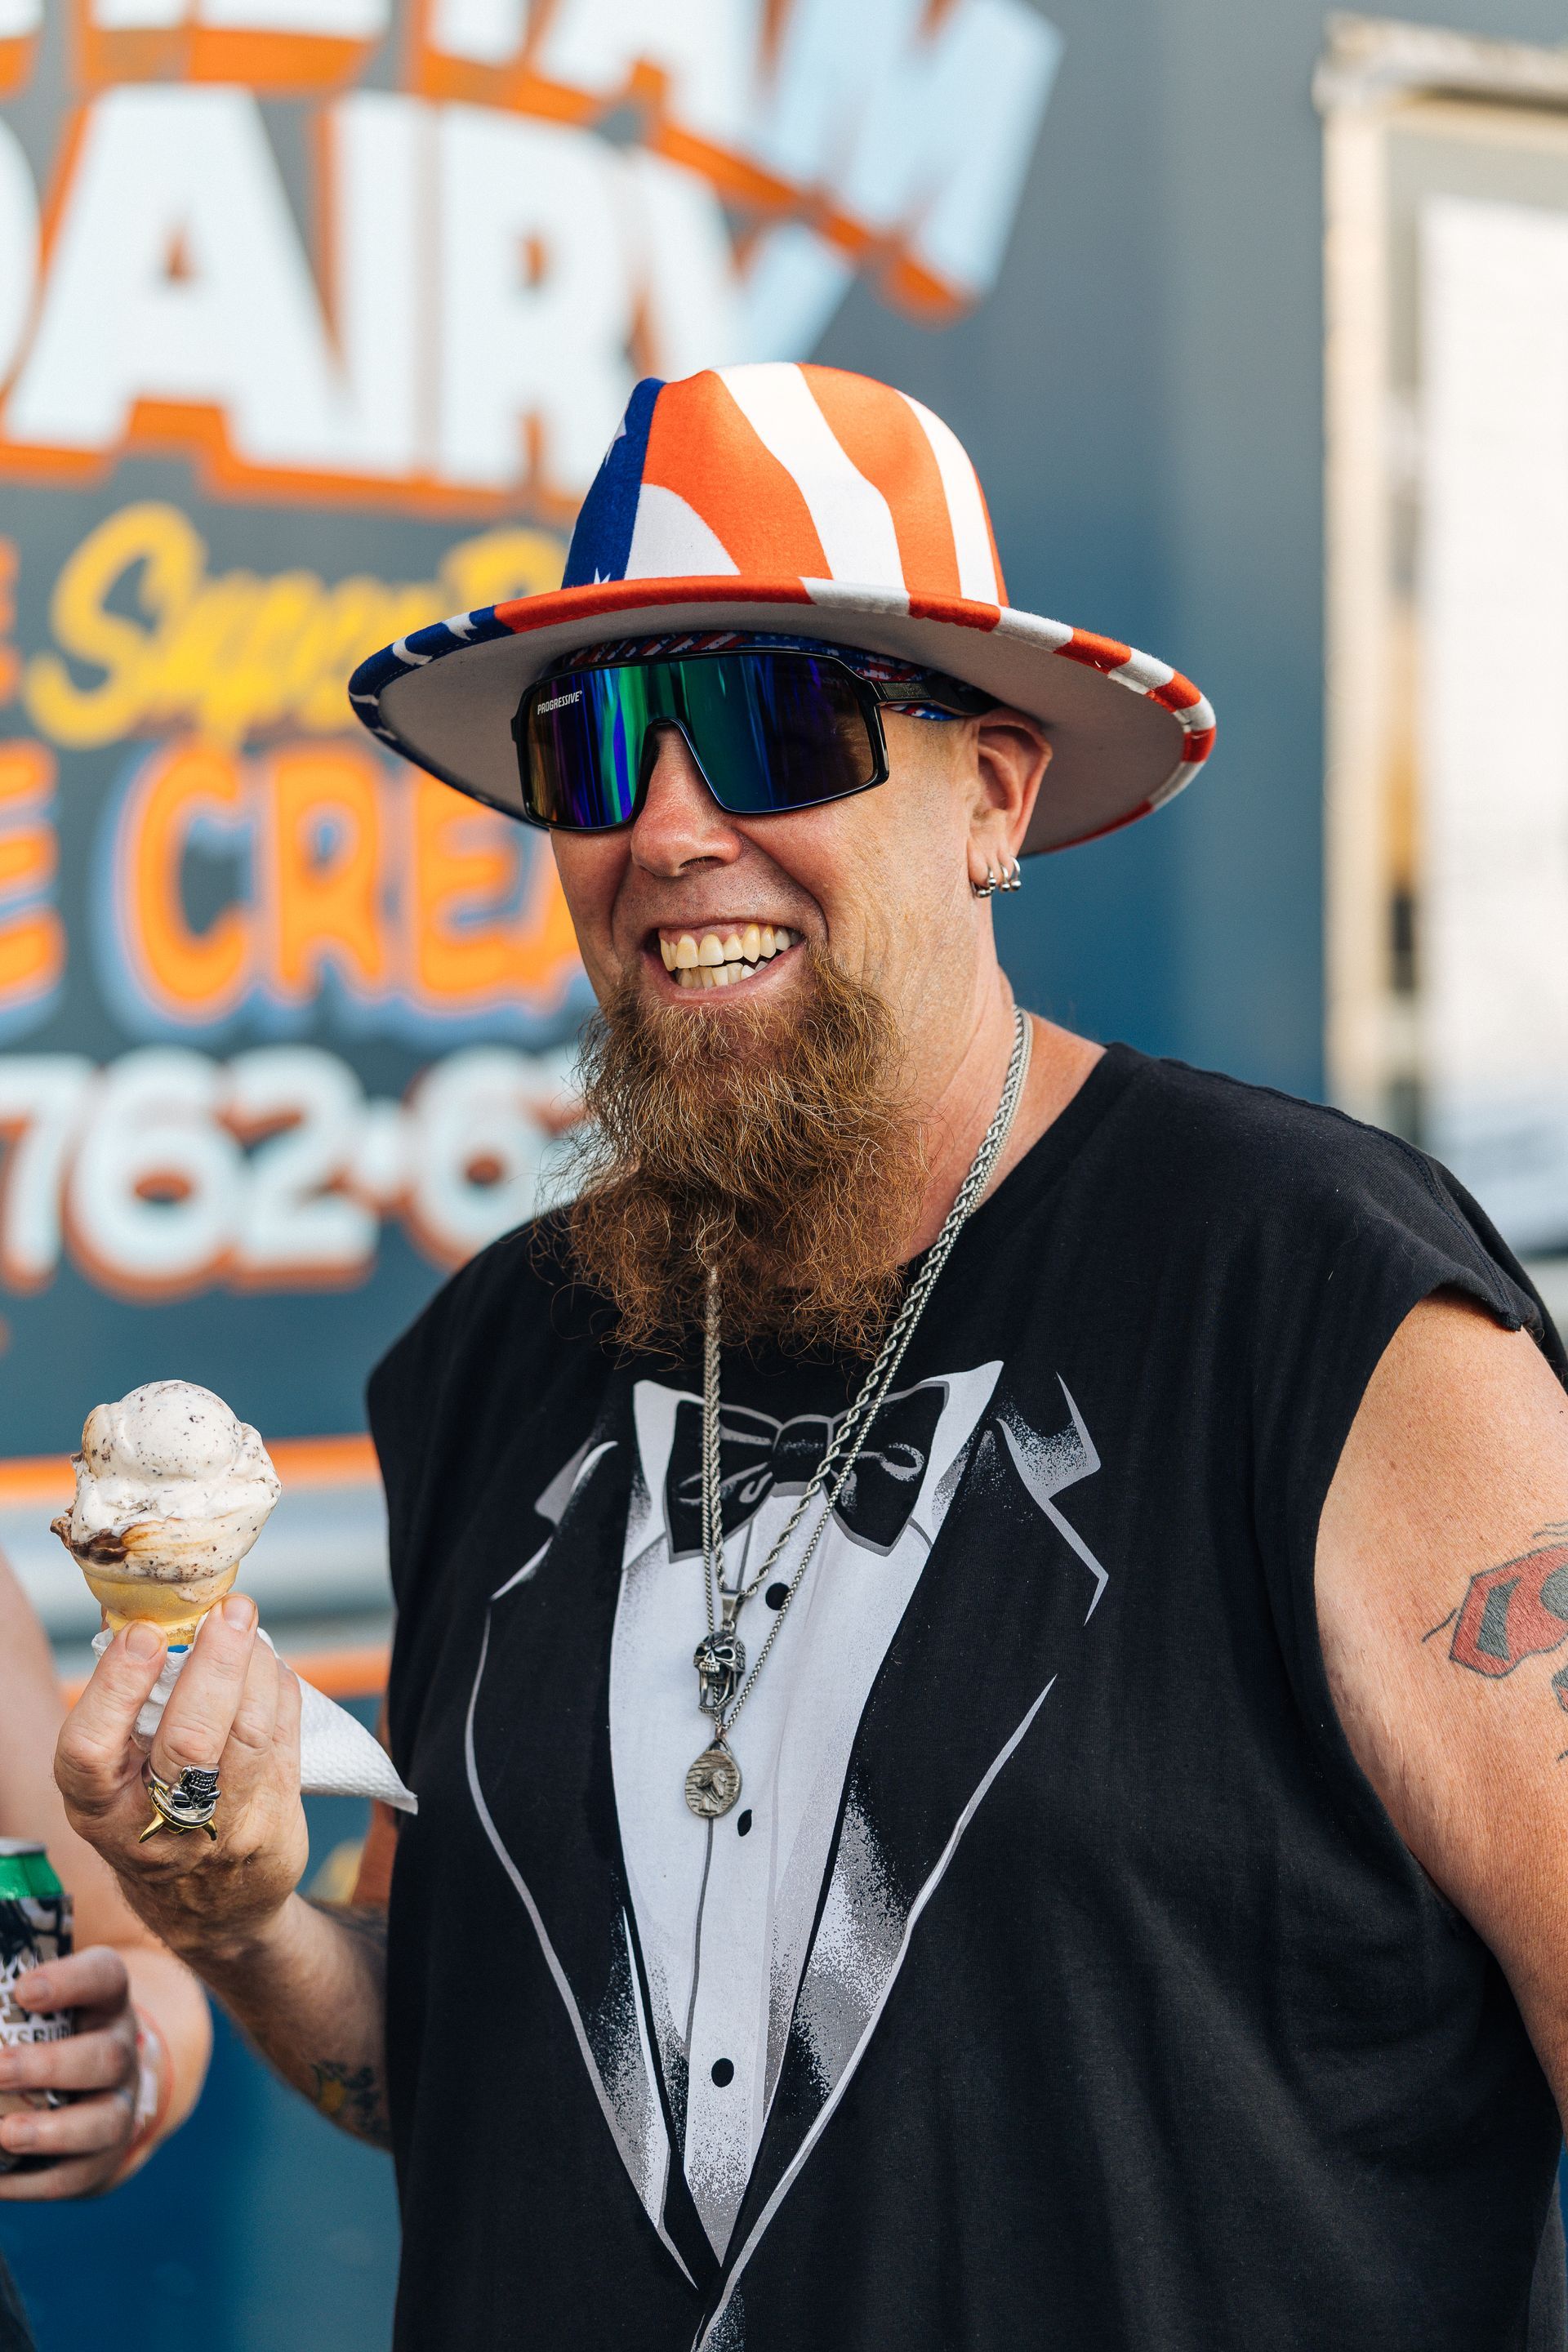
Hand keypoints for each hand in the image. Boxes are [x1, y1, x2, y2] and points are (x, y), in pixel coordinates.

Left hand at [0, 1946, 140, 2197]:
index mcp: (105, 2002)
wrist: (93, 2090)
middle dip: (49, 2066)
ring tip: (2, 2132)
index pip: (106, 1978)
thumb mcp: (36, 2003)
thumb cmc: (46, 2031)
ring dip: (51, 2130)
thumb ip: (5, 1995)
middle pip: (107, 2056)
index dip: (70, 1981)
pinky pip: (75, 2176)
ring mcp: (119, 2107)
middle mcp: (122, 2051)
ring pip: (104, 2121)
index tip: (24, 1988)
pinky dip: (31, 2182)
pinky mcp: (102, 2161)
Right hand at [55, 1596, 307, 1970]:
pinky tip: (267, 1663)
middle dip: (215, 1666)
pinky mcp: (274, 1822)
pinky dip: (279, 1689)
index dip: (117, 1688)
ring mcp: (222, 1828)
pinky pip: (284, 1740)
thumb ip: (121, 1711)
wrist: (214, 1910)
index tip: (146, 1634)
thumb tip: (135, 1611)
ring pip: (249, 1735)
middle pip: (189, 1742)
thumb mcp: (114, 1784)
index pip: (91, 1752)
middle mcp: (156, 1824)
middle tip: (229, 1610)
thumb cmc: (151, 1819)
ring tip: (247, 1624)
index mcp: (100, 1809)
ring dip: (256, 1667)